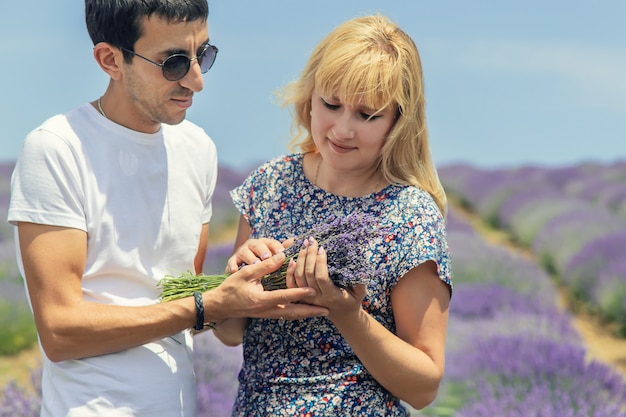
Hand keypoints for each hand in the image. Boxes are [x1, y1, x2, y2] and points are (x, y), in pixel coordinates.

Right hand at [208, 251, 328, 322]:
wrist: (220, 305)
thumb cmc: (231, 288)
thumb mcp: (246, 273)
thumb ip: (265, 265)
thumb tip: (282, 256)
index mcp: (261, 300)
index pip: (284, 296)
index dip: (299, 292)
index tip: (313, 290)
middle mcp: (267, 310)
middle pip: (293, 312)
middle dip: (310, 311)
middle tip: (326, 310)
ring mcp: (267, 314)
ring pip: (291, 315)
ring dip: (306, 313)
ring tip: (321, 312)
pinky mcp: (267, 314)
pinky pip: (286, 315)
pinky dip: (297, 313)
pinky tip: (306, 311)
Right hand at [226, 237, 293, 272]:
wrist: (242, 269)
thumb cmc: (261, 260)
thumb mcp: (271, 255)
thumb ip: (281, 249)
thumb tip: (294, 240)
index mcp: (264, 243)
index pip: (271, 243)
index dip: (276, 247)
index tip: (281, 253)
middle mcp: (252, 246)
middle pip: (258, 245)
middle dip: (263, 251)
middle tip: (267, 257)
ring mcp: (242, 252)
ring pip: (245, 252)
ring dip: (250, 258)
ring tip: (255, 264)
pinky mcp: (233, 260)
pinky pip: (232, 262)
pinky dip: (233, 265)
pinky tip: (235, 271)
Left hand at [286, 237, 365, 319]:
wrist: (341, 314)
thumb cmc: (352, 300)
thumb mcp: (360, 294)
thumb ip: (361, 283)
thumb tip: (362, 270)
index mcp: (331, 296)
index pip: (321, 277)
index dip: (320, 262)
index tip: (323, 248)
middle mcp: (316, 297)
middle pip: (307, 274)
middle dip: (309, 255)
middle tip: (312, 240)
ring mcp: (306, 297)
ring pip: (298, 276)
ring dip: (300, 258)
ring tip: (304, 244)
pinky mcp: (300, 296)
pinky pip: (291, 283)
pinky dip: (289, 271)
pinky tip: (292, 258)